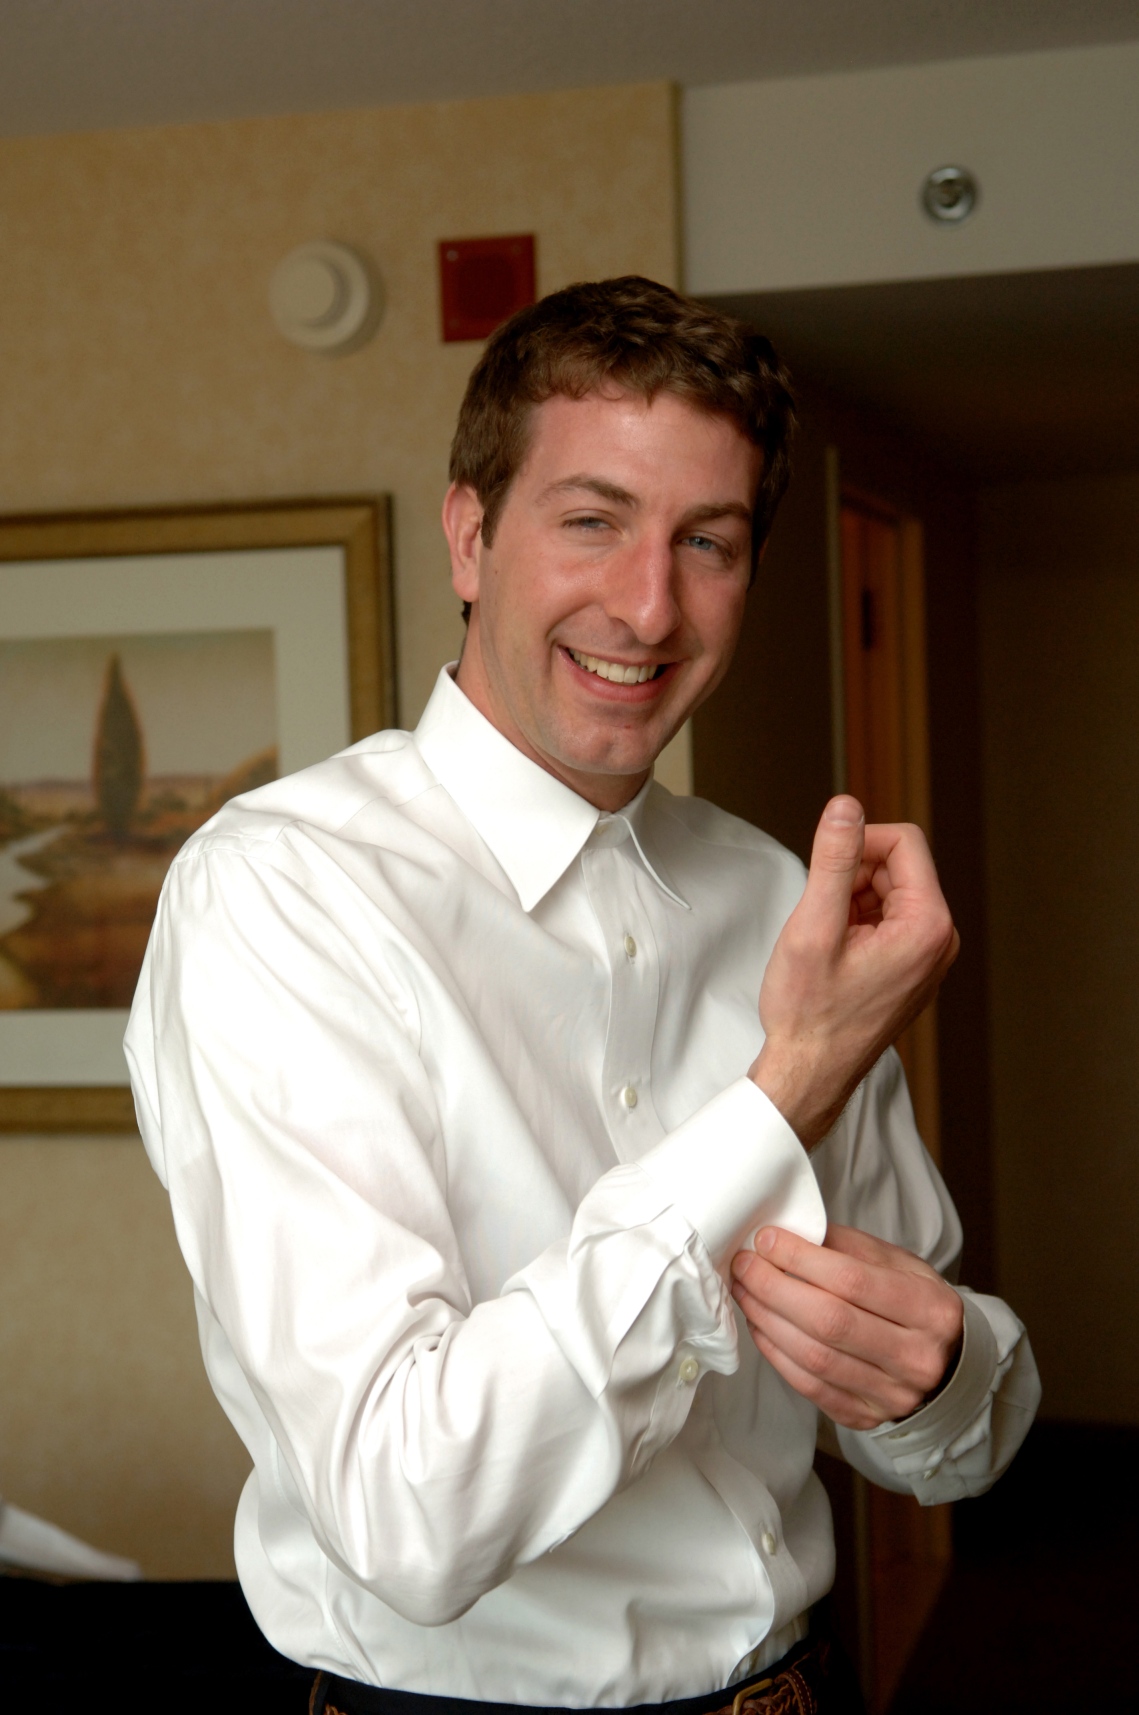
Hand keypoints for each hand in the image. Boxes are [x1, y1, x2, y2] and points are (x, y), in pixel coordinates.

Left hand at [730, 1223, 963, 1429]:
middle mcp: (916, 1357)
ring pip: (815, 1357)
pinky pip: (810, 1387)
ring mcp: (892, 1394)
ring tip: (745, 1291)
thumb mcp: (901, 1265)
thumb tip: (792, 1233)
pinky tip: (761, 1326)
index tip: (766, 1240)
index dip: (802, 1259)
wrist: (949, 1366)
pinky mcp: (866, 1417)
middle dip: (774, 1288)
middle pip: (829, 1321)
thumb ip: (849, 1247)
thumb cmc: (917, 1306)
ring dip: (768, 1320)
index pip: (854, 1281)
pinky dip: (777, 1354)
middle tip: (745, 1265)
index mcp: (930, 1309)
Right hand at [750, 796, 957, 1146]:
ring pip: (887, 892)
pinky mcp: (910, 968)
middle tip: (820, 916)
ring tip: (824, 942)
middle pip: (896, 866)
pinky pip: (885, 920)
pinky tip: (832, 954)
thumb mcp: (814, 926)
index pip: (904, 842)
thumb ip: (833, 860)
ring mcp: (927, 957)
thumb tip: (846, 807)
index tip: (824, 867)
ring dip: (850, 901)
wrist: (808, 1073)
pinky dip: (854, 923)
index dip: (858, 842)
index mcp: (928, 926)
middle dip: (852, 876)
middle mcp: (939, 941)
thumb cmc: (811, 1014)